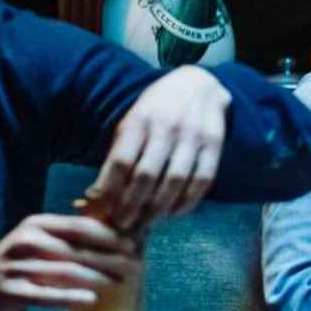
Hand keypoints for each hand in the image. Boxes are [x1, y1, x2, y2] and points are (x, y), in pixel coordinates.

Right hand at [0, 214, 139, 310]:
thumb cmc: (19, 262)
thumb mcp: (39, 241)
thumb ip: (67, 236)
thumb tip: (114, 233)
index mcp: (36, 224)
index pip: (79, 226)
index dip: (108, 235)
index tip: (132, 243)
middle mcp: (26, 241)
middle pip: (76, 249)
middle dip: (109, 257)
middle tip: (134, 265)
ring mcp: (17, 266)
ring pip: (65, 272)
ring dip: (97, 278)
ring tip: (120, 283)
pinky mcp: (11, 291)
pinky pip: (46, 295)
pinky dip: (70, 298)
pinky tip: (91, 300)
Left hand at [84, 65, 230, 229]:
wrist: (198, 85)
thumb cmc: (156, 111)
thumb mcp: (131, 123)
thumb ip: (117, 156)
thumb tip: (96, 197)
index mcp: (139, 119)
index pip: (122, 161)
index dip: (111, 191)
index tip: (105, 212)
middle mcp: (166, 125)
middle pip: (147, 174)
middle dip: (132, 206)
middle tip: (123, 225)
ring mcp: (193, 134)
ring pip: (175, 180)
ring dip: (159, 208)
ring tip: (147, 222)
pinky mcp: (214, 143)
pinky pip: (202, 180)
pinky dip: (188, 202)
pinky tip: (174, 213)